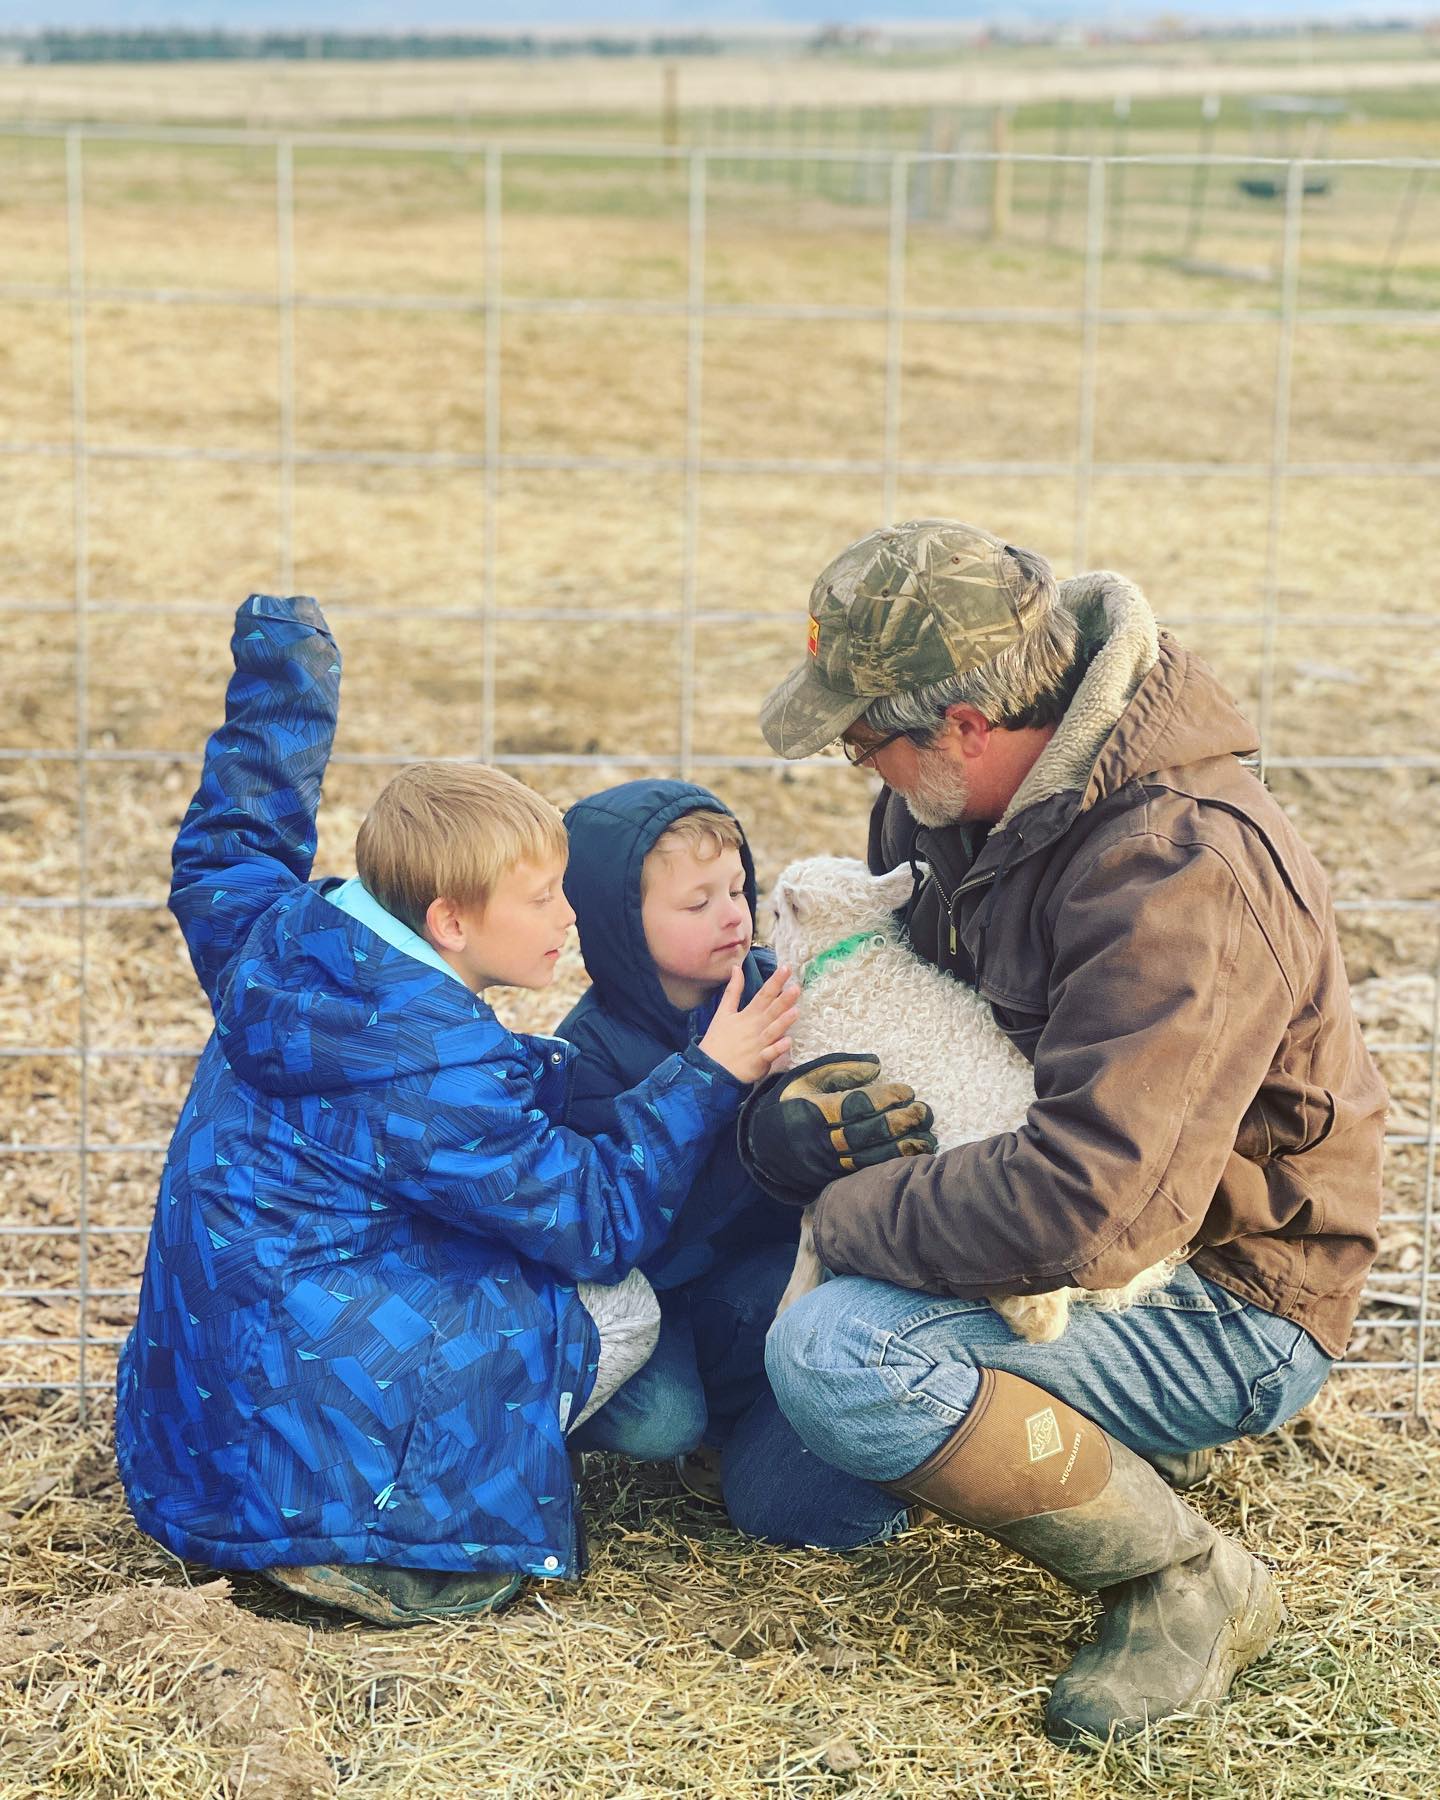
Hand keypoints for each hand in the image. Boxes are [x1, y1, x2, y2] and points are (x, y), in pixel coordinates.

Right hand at [698, 965, 798, 1085]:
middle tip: (796, 987)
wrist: (710, 1069)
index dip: (775, 982)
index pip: (763, 995)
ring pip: (773, 1031)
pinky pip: (770, 1054)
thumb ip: (733, 990)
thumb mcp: (723, 1012)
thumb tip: (736, 968)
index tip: (786, 968)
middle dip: (784, 999)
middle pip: (771, 1011)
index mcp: (748, 1014)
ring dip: (783, 1022)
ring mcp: (758, 1044)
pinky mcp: (759, 1061)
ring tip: (796, 1011)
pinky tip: (788, 1042)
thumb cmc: (718, 1040)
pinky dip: (778, 1049)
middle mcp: (755, 1027)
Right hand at [737, 1052, 936, 1205]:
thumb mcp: (808, 1077)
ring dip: (902, 1148)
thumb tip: (876, 1066)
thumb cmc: (790, 1102)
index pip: (855, 1105)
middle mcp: (822, 1138)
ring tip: (927, 1137)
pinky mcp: (833, 1176)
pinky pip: (865, 1171)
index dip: (884, 1099)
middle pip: (866, 1133)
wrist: (762, 1144)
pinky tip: (911, 1156)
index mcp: (815, 1110)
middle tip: (924, 1112)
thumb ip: (841, 1068)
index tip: (908, 1091)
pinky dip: (890, 1164)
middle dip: (900, 1123)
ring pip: (870, 1156)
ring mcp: (828, 1160)